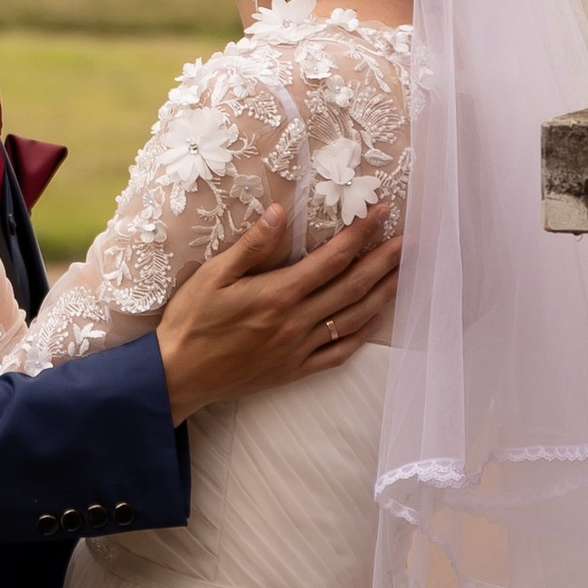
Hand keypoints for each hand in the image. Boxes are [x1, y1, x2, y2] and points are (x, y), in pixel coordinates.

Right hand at [155, 202, 400, 421]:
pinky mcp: (294, 370)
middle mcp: (295, 322)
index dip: (360, 234)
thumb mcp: (213, 275)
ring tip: (403, 274)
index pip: (331, 259)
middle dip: (383, 261)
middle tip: (408, 241)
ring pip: (352, 319)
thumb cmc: (191, 321)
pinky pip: (338, 353)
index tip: (381, 213)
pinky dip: (361, 335)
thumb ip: (251, 245)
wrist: (178, 375)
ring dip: (381, 294)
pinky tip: (374, 320)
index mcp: (278, 294)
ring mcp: (298, 349)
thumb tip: (280, 212)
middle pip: (352, 287)